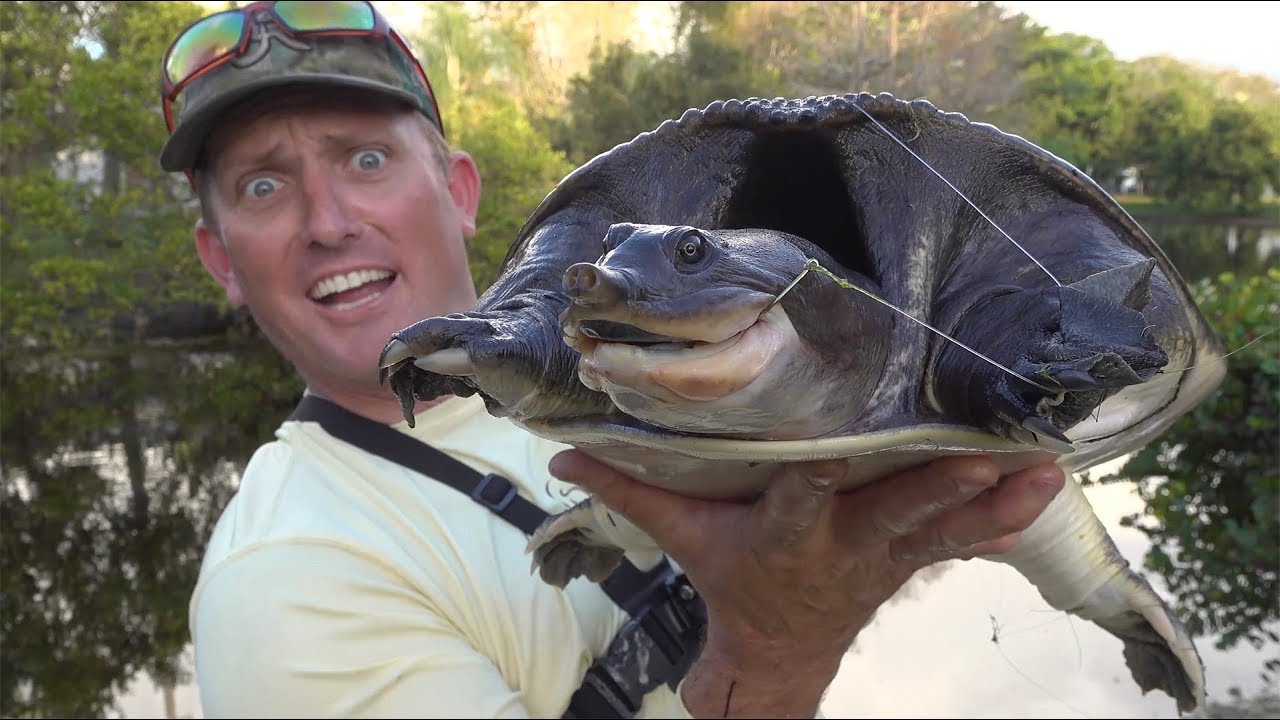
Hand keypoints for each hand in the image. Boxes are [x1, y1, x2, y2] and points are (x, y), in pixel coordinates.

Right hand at [547, 451, 1065, 717]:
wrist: (780, 646)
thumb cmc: (731, 579)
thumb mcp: (680, 536)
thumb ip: (628, 489)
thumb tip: (563, 451)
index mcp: (783, 535)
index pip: (797, 502)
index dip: (816, 481)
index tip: (835, 453)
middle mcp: (842, 545)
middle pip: (890, 515)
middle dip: (933, 489)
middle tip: (978, 458)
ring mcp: (885, 555)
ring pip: (943, 526)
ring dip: (992, 498)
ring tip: (1044, 467)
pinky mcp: (911, 557)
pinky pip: (965, 538)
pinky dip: (1006, 516)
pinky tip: (1047, 488)